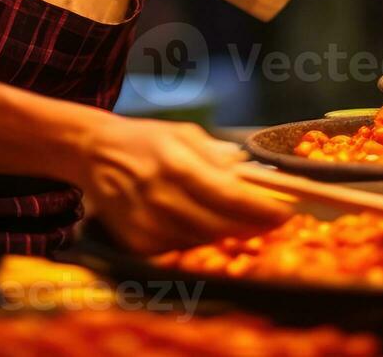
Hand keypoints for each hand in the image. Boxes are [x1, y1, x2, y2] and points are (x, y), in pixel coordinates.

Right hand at [71, 115, 291, 255]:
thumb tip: (257, 178)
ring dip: (227, 232)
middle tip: (274, 219)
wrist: (94, 153)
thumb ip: (219, 158)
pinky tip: (200, 221)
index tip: (288, 212)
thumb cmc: (146, 140)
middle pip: (221, 226)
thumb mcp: (185, 134)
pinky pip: (181, 248)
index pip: (230, 197)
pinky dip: (198, 238)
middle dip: (254, 225)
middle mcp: (160, 197)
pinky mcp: (136, 242)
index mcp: (176, 164)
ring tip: (239, 218)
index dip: (263, 210)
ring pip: (204, 241)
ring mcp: (146, 223)